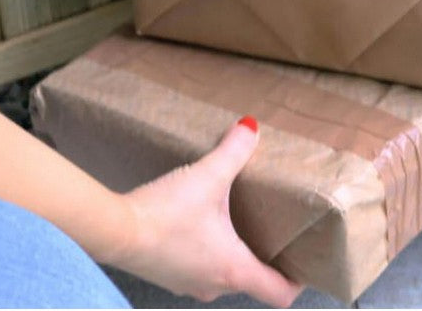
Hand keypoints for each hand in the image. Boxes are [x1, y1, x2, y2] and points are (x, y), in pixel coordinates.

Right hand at [112, 117, 301, 306]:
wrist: (113, 231)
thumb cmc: (165, 213)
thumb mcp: (208, 177)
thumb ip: (234, 151)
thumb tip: (252, 127)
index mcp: (233, 269)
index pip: (278, 293)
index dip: (298, 281)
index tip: (308, 262)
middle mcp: (213, 286)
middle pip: (252, 281)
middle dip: (266, 258)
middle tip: (279, 230)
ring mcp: (187, 283)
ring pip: (224, 274)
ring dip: (235, 253)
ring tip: (242, 222)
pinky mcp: (168, 273)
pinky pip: (200, 267)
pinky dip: (209, 250)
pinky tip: (204, 222)